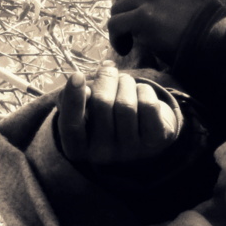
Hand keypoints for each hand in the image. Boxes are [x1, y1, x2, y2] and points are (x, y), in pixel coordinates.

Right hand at [56, 63, 180, 165]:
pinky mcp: (154, 141)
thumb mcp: (82, 109)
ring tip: (125, 83)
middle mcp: (102, 155)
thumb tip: (83, 87)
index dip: (73, 99)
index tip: (77, 75)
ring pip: (126, 103)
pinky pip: (148, 104)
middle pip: (102, 104)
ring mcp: (130, 151)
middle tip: (108, 71)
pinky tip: (140, 95)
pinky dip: (144, 90)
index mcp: (78, 149)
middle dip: (106, 78)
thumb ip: (72, 97)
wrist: (141, 133)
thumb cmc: (105, 116)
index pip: (72, 126)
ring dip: (126, 83)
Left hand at [89, 0, 211, 59]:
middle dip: (124, 12)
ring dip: (121, 28)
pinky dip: (116, 39)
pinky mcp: (145, 16)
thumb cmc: (198, 22)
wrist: (212, 41)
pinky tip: (126, 48)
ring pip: (117, 9)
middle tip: (135, 30)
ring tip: (134, 40)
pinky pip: (115, 25)